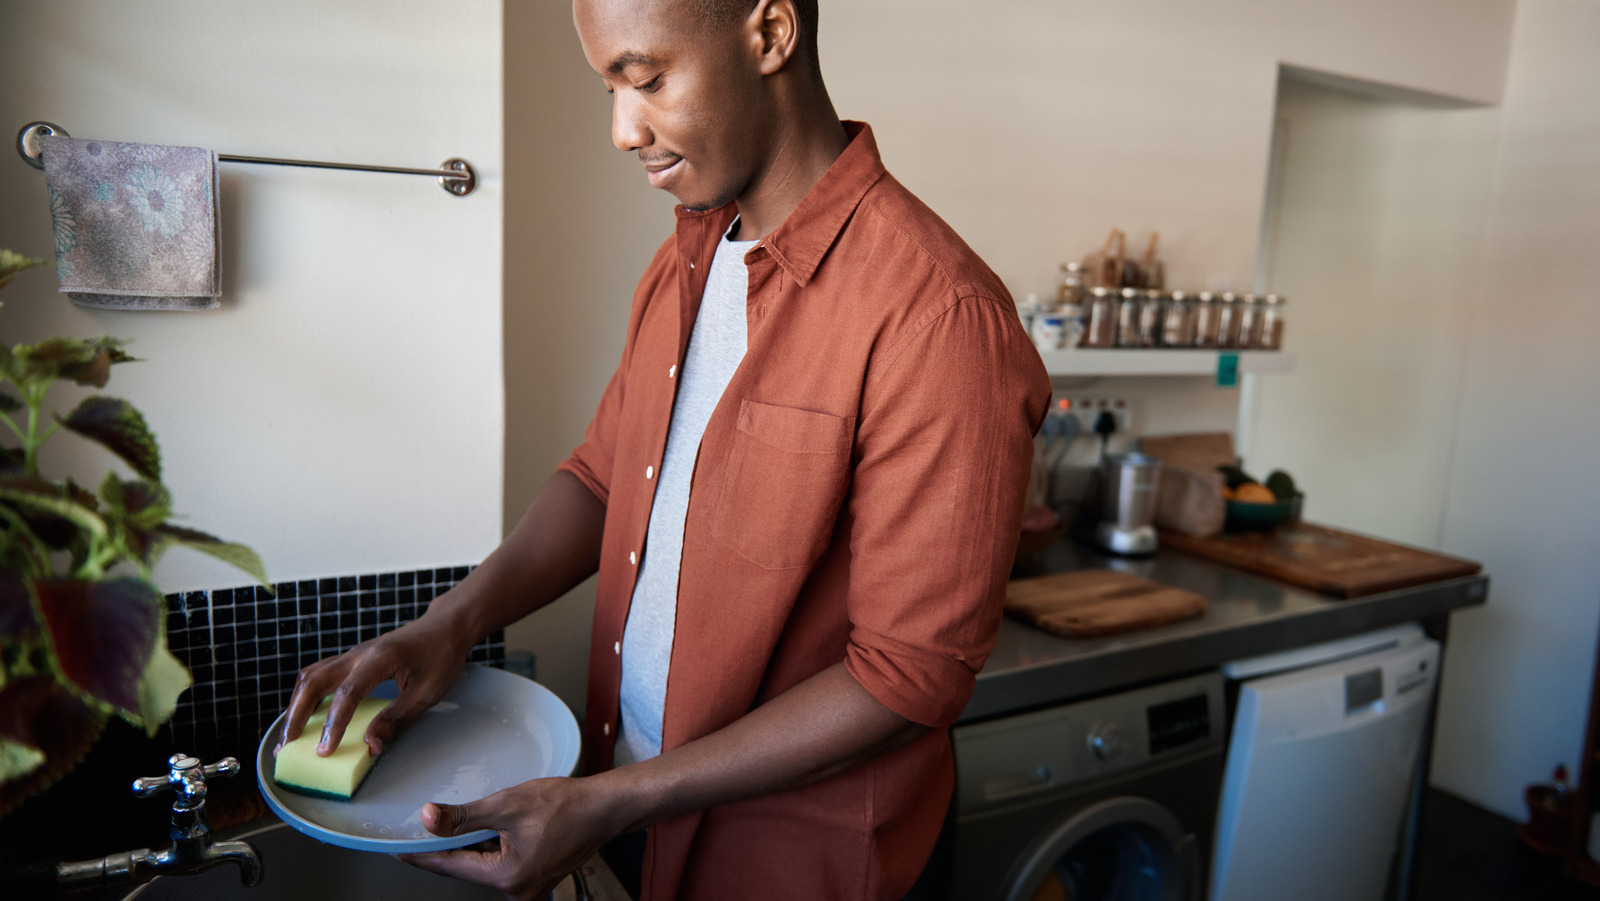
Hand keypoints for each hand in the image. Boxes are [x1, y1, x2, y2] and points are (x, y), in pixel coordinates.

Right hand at [278, 609, 474, 756]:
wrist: (445, 626)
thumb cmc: (441, 656)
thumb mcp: (427, 692)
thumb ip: (397, 718)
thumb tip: (370, 745)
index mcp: (380, 659)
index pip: (347, 694)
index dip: (333, 725)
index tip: (324, 751)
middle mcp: (359, 653)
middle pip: (314, 681)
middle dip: (296, 715)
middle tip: (286, 746)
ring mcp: (353, 653)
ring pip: (311, 675)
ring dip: (296, 704)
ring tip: (289, 735)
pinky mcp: (353, 658)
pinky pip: (320, 673)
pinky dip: (307, 694)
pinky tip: (305, 713)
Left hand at [399, 776, 619, 900]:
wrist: (604, 808)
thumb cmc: (565, 806)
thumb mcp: (506, 805)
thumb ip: (464, 816)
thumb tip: (428, 819)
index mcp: (505, 878)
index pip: (450, 867)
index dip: (422, 855)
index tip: (398, 849)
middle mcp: (517, 890)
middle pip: (468, 867)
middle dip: (451, 846)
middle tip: (429, 825)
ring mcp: (528, 886)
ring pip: (486, 864)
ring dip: (474, 843)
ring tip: (471, 820)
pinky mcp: (537, 876)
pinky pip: (503, 862)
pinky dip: (493, 845)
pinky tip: (494, 826)